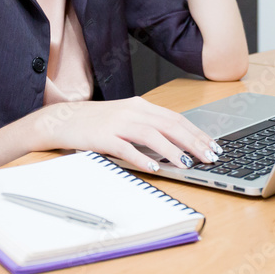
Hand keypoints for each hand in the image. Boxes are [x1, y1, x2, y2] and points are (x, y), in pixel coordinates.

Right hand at [35, 97, 221, 171]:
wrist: (62, 120)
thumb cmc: (95, 122)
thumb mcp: (125, 119)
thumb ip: (148, 128)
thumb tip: (175, 145)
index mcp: (140, 106)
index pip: (175, 118)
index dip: (196, 132)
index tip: (212, 145)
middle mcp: (132, 111)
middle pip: (169, 125)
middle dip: (193, 141)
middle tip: (209, 156)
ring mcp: (117, 123)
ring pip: (152, 135)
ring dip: (172, 150)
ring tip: (187, 164)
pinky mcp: (103, 136)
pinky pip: (126, 147)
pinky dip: (141, 157)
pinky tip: (154, 167)